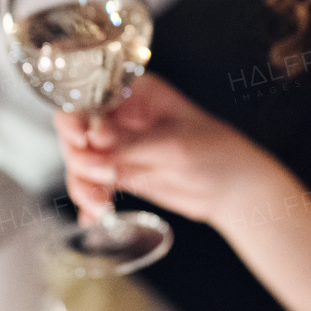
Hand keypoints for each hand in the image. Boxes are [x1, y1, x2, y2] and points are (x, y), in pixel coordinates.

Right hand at [55, 72, 279, 226]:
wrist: (233, 189)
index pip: (90, 98)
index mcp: (135, 93)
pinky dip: (89, 200)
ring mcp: (119, 146)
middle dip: (80, 159)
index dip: (76, 119)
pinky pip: (93, 183)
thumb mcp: (172, 146)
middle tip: (94, 181)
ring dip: (83, 184)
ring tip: (98, 205)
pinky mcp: (121, 172)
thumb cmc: (215, 153)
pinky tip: (92, 216)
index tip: (79, 141)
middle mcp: (122, 116)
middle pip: (78, 132)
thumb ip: (129, 147)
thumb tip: (92, 143)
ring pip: (81, 161)